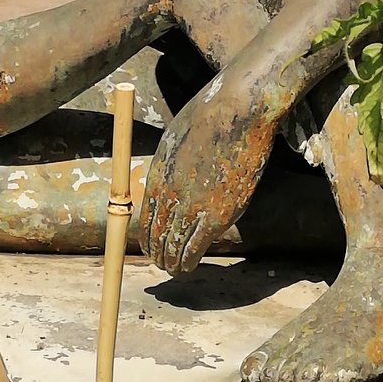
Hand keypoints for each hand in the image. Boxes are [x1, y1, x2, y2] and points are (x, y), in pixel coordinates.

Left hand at [139, 80, 277, 272]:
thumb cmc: (209, 117)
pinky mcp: (219, 214)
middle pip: (158, 237)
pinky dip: (190, 260)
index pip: (146, 220)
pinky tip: (189, 266)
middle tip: (161, 263)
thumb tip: (169, 183)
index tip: (150, 245)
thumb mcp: (175, 141)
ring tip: (174, 269)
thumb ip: (170, 167)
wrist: (236, 112)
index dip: (147, 238)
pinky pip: (198, 246)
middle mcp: (170, 197)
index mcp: (157, 178)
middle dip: (158, 254)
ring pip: (175, 247)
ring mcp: (194, 208)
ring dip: (173, 262)